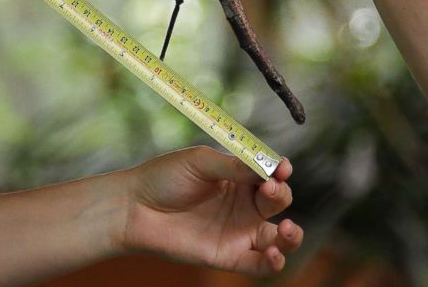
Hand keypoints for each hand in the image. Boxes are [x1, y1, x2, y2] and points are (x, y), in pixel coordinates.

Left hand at [121, 146, 300, 274]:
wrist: (135, 208)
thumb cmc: (164, 178)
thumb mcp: (200, 162)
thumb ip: (233, 165)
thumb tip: (266, 166)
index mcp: (238, 177)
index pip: (271, 174)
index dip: (280, 170)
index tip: (281, 167)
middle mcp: (243, 204)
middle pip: (278, 201)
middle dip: (281, 194)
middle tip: (269, 188)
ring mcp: (238, 231)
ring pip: (279, 237)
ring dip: (292, 235)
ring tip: (286, 229)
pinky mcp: (229, 256)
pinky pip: (260, 264)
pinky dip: (275, 262)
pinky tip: (275, 253)